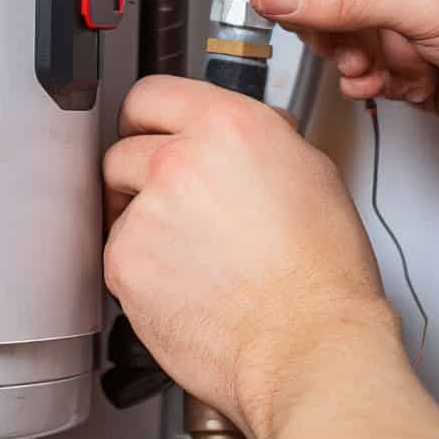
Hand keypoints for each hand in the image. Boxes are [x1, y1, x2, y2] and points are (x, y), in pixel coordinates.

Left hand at [102, 76, 399, 438]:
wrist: (307, 344)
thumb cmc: (321, 274)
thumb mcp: (309, 173)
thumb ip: (256, 142)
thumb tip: (233, 139)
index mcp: (228, 126)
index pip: (152, 94)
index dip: (148, 118)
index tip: (145, 131)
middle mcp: (180, 160)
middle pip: (123, 149)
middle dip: (140, 174)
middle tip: (173, 204)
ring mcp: (147, 211)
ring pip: (118, 205)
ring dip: (141, 222)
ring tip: (191, 254)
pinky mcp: (125, 262)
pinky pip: (117, 253)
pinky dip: (140, 268)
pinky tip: (183, 282)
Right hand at [222, 0, 438, 157]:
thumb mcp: (432, 0)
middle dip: (318, 8)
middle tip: (334, 24)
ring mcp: (396, 7)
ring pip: (325, 24)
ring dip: (347, 51)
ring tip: (384, 59)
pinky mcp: (400, 53)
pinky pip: (349, 63)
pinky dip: (367, 78)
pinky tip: (399, 80)